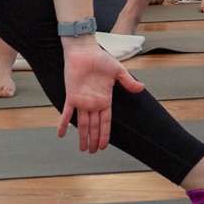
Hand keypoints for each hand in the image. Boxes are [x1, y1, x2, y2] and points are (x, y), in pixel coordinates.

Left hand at [57, 40, 136, 154]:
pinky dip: (63, 124)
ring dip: (83, 137)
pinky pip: (67, 113)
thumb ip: (128, 82)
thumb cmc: (101, 59)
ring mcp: (82, 101)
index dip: (105, 134)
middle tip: (93, 152)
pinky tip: (61, 134)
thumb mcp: (118, 71)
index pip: (106, 122)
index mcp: (105, 99)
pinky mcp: (71, 96)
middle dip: (94, 139)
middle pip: (94, 126)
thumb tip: (142, 88)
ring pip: (83, 124)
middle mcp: (93, 103)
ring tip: (83, 149)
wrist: (84, 51)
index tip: (104, 146)